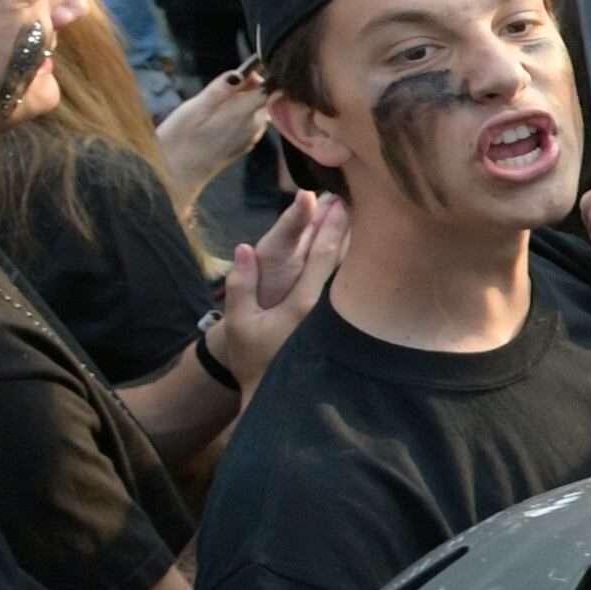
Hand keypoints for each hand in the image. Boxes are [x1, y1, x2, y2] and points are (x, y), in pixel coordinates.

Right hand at [152, 65, 272, 203]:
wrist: (176, 175)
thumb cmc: (180, 140)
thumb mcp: (195, 109)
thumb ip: (219, 91)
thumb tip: (239, 73)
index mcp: (243, 115)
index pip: (268, 89)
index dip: (259, 76)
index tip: (243, 73)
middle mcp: (254, 127)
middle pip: (263, 97)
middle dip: (247, 88)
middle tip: (219, 91)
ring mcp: (251, 138)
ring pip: (256, 109)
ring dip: (241, 102)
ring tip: (214, 108)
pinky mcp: (244, 145)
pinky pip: (249, 122)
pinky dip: (238, 115)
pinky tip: (216, 121)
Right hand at [209, 192, 346, 383]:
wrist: (273, 392)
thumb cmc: (253, 358)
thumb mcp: (238, 322)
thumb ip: (240, 285)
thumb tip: (244, 248)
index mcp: (305, 304)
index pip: (322, 257)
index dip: (330, 228)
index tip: (337, 201)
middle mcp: (327, 307)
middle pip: (341, 258)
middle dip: (344, 226)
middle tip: (349, 196)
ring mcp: (335, 315)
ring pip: (346, 270)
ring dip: (348, 241)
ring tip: (352, 212)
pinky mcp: (336, 321)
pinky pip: (344, 283)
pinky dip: (346, 261)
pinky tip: (350, 245)